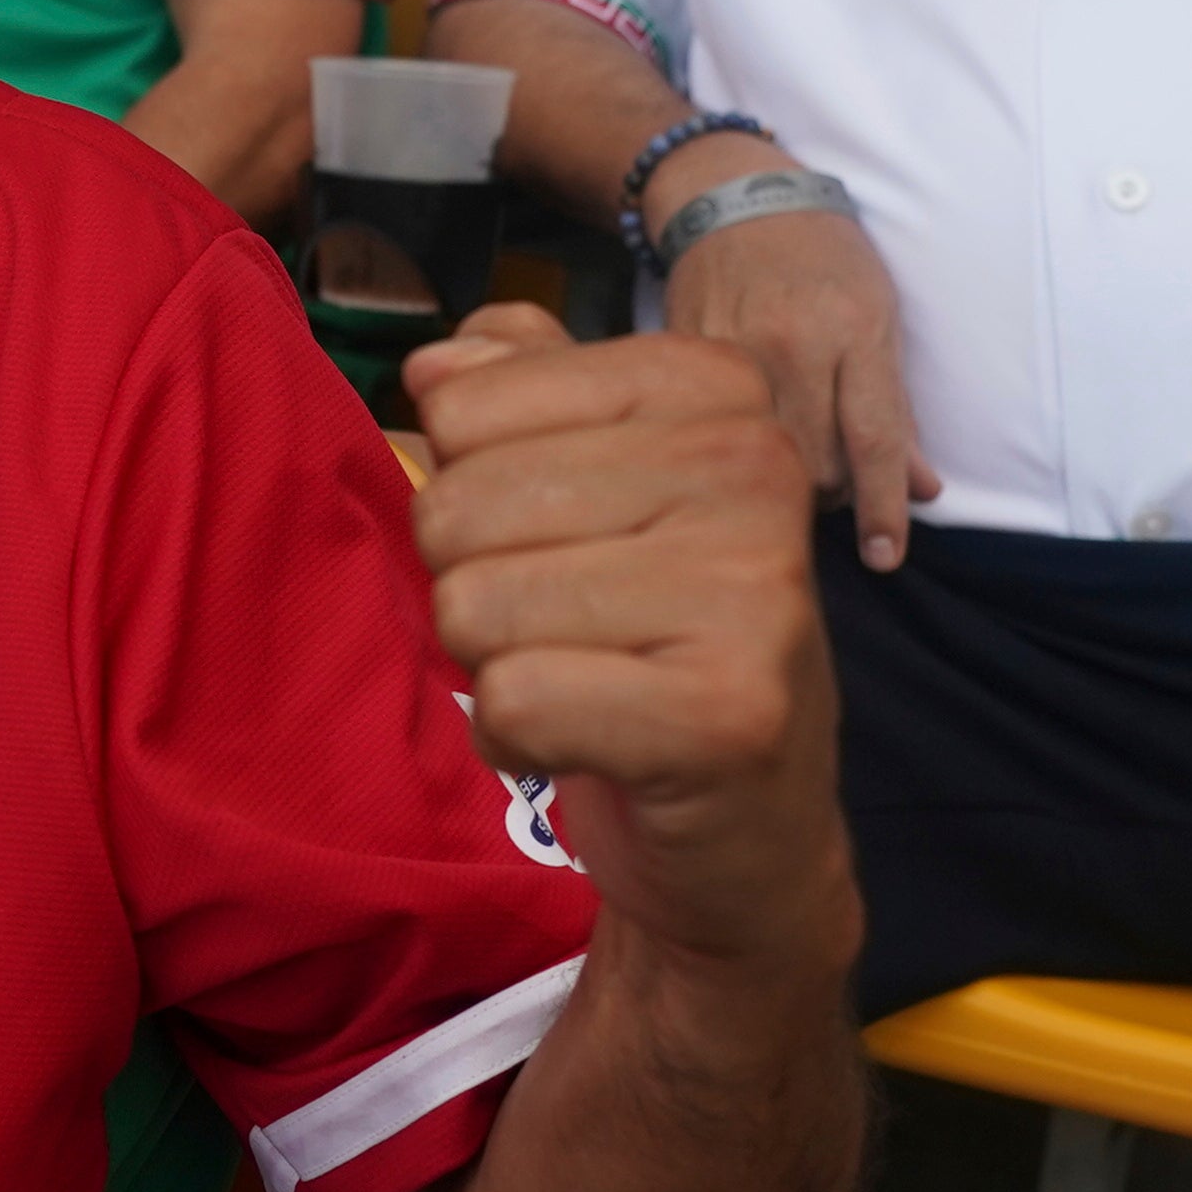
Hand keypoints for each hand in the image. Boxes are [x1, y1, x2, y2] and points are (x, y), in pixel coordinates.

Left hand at [400, 315, 849, 981]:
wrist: (751, 827)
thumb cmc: (652, 638)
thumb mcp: (596, 485)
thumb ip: (518, 393)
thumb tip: (437, 364)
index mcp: (718, 388)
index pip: (466, 402)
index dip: (469, 487)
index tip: (555, 540)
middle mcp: (754, 465)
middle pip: (459, 505)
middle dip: (476, 584)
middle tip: (565, 628)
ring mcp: (753, 587)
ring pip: (475, 603)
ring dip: (496, 665)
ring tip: (582, 679)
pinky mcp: (726, 710)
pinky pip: (513, 698)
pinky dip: (515, 738)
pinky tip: (582, 742)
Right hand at [649, 163, 937, 570]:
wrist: (733, 195)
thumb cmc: (823, 255)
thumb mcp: (879, 315)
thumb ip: (897, 407)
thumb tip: (923, 489)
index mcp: (852, 328)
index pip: (875, 438)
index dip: (884, 506)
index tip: (887, 558)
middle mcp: (793, 341)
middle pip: (816, 463)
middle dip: (833, 489)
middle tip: (835, 474)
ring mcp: (734, 348)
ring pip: (766, 455)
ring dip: (788, 473)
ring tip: (796, 449)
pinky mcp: (688, 354)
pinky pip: (719, 427)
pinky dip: (740, 443)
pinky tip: (747, 427)